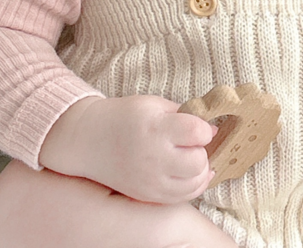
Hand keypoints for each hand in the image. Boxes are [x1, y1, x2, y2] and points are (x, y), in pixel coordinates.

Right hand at [39, 94, 216, 202]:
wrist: (90, 140)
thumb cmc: (124, 117)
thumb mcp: (153, 104)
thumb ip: (183, 114)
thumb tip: (212, 129)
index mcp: (155, 128)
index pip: (197, 133)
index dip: (205, 129)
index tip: (200, 127)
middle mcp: (153, 157)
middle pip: (198, 162)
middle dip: (203, 152)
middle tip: (195, 144)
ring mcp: (150, 180)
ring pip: (194, 184)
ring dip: (201, 171)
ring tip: (194, 159)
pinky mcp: (148, 195)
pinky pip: (181, 198)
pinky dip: (192, 187)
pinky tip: (189, 174)